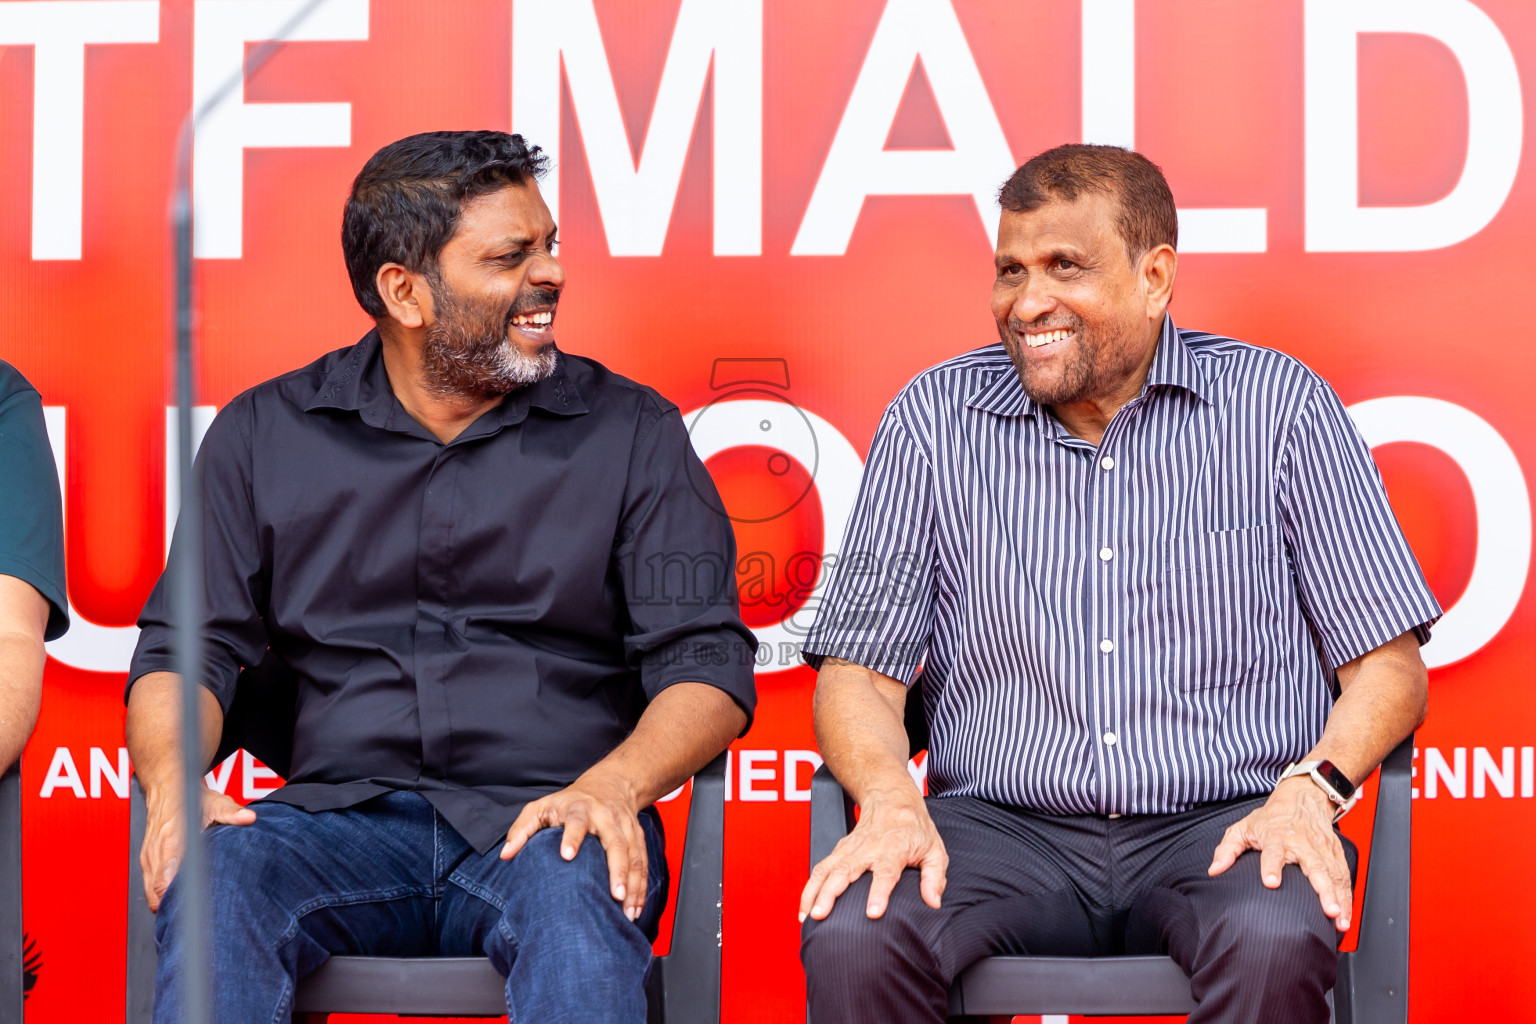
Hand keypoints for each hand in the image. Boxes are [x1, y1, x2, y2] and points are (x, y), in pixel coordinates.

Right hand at [140, 786, 255, 911]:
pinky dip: (161, 895)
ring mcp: (148, 858)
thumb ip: (231, 813)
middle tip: (198, 915)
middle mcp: (155, 852)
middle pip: (155, 894)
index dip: (176, 899)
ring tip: (190, 910)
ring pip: (150, 894)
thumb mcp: (215, 803)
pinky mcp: (146, 861)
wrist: (167, 787)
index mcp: (170, 840)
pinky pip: (148, 887)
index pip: (164, 881)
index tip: (193, 909)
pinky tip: (179, 898)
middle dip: (174, 907)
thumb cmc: (189, 797)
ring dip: (166, 903)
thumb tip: (249, 818)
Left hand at [500, 770, 649, 921]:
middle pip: (615, 843)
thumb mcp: (541, 807)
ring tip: (628, 910)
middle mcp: (606, 817)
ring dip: (633, 884)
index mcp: (580, 808)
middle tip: (615, 895)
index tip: (566, 856)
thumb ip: (522, 829)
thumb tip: (505, 854)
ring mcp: (626, 827)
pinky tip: (637, 907)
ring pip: (634, 856)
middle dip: (617, 870)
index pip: (577, 822)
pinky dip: (641, 886)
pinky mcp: (638, 838)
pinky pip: (642, 863)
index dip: (572, 837)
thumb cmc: (570, 802)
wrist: (610, 784)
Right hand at [799, 788, 946, 922]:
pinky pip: (820, 869)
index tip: (872, 913)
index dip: (879, 893)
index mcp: (893, 849)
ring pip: (827, 870)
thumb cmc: (914, 828)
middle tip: (821, 915)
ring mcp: (849, 848)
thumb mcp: (934, 850)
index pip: (884, 873)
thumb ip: (935, 877)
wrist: (891, 799)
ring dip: (814, 892)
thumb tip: (933, 902)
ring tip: (808, 916)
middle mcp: (867, 849)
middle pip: (845, 871)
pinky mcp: (839, 850)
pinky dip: (810, 888)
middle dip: (830, 894)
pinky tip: (805, 908)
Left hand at [1208, 778, 1353, 931]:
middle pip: (1315, 867)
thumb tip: (1214, 870)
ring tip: (1339, 921)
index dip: (1272, 866)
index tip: (1271, 882)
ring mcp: (1322, 850)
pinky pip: (1344, 879)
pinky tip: (1345, 918)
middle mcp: (1303, 844)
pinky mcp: (1336, 855)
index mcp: (1277, 837)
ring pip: (1334, 875)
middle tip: (1327, 910)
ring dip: (1339, 899)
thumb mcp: (1243, 828)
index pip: (1273, 852)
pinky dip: (1347, 899)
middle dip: (1323, 890)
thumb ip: (1227, 849)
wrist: (1301, 799)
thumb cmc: (1270, 818)